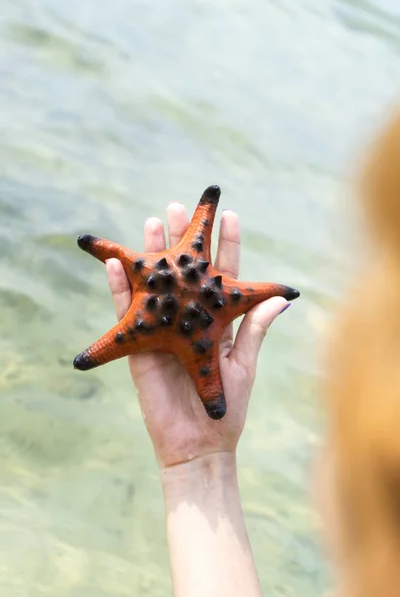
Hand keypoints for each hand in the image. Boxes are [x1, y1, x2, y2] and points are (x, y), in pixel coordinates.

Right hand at [105, 202, 288, 467]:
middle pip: (184, 271)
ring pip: (154, 282)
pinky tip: (114, 262)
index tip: (229, 216)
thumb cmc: (227, 406)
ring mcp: (162, 327)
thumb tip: (283, 297)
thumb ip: (255, 328)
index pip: (222, 275)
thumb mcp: (244, 363)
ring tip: (149, 222)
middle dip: (182, 239)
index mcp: (217, 320)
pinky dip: (118, 287)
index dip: (226, 246)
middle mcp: (188, 317)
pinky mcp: (140, 343)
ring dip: (151, 253)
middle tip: (176, 208)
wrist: (199, 441)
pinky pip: (125, 310)